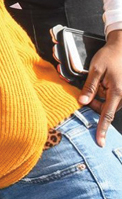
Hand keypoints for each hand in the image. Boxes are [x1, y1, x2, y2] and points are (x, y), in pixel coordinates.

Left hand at [77, 29, 121, 146]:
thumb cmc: (109, 56)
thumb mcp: (96, 70)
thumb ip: (89, 87)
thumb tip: (82, 102)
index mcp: (117, 92)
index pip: (106, 115)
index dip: (102, 129)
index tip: (100, 142)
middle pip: (104, 109)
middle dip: (94, 104)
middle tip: (87, 91)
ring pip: (107, 104)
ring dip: (98, 98)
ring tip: (97, 83)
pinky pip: (111, 98)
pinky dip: (103, 94)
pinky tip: (101, 84)